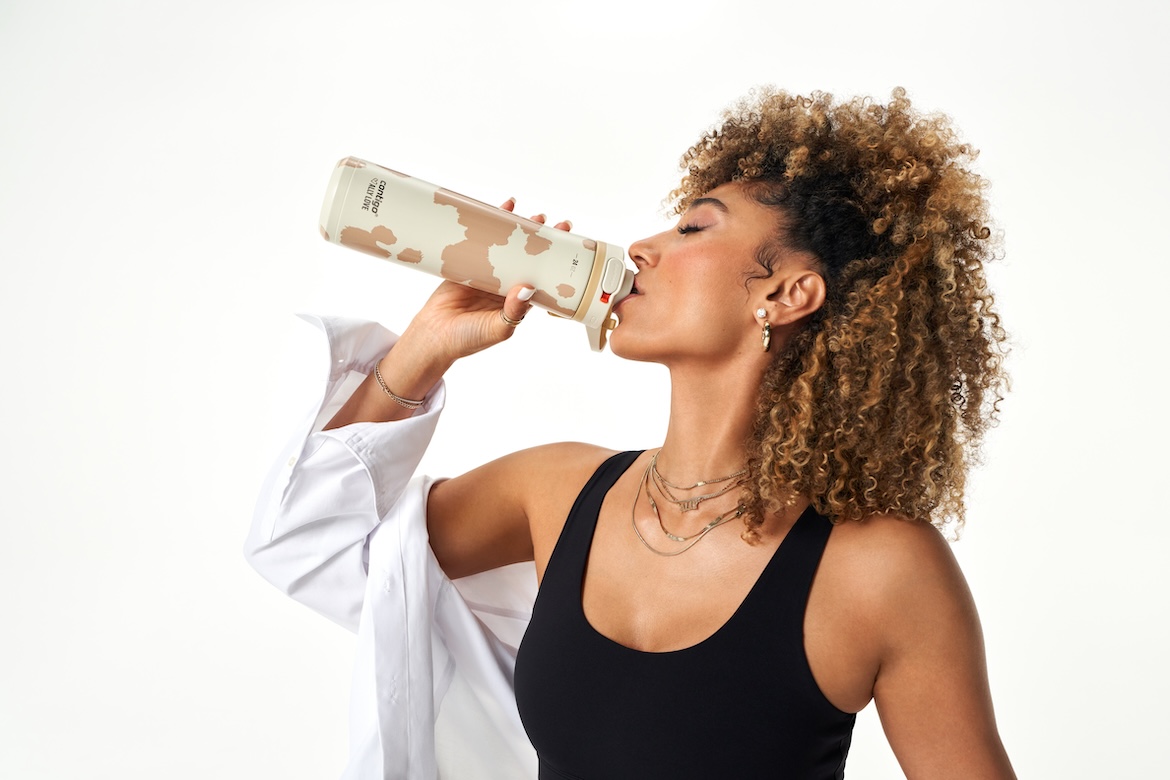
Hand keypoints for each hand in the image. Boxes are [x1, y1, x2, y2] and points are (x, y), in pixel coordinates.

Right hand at [403, 199, 573, 361]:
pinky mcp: (468, 266)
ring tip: (533, 216)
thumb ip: (514, 312)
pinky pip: (482, 243)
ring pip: (506, 249)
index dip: (554, 264)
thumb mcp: (498, 329)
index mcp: (518, 303)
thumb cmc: (468, 339)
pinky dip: (491, 227)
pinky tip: (501, 211)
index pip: (541, 279)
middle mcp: (506, 287)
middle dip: (541, 242)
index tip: (568, 248)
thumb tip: (528, 289)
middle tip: (554, 224)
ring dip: (519, 232)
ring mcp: (487, 275)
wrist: (434, 337)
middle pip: (527, 260)